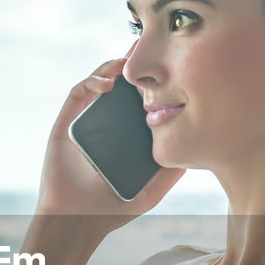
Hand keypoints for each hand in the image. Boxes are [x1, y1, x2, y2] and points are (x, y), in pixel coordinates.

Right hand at [33, 43, 185, 233]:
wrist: (76, 220)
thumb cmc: (111, 210)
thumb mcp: (152, 191)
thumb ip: (171, 173)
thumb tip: (197, 151)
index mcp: (126, 134)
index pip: (140, 100)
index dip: (153, 82)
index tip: (170, 65)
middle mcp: (106, 123)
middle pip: (121, 85)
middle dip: (134, 65)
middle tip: (150, 45)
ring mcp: (86, 120)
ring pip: (100, 82)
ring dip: (113, 67)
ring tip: (129, 61)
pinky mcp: (67, 122)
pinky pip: (79, 93)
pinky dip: (92, 81)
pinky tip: (108, 84)